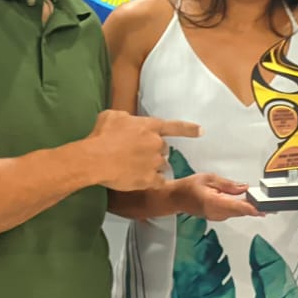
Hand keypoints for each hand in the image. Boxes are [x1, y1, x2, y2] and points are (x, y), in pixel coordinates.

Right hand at [84, 110, 201, 191]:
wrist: (95, 159)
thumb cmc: (101, 135)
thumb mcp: (113, 116)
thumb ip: (127, 119)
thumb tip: (129, 122)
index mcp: (150, 126)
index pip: (175, 126)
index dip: (189, 129)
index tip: (201, 131)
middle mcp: (156, 143)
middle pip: (164, 149)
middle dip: (154, 151)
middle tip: (137, 154)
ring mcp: (154, 162)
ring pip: (162, 166)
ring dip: (153, 167)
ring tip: (135, 168)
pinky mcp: (149, 180)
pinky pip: (158, 181)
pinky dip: (152, 181)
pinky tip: (142, 181)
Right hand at [173, 173, 259, 220]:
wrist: (175, 198)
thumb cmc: (188, 187)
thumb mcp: (209, 178)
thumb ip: (227, 184)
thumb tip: (243, 187)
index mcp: (214, 202)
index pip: (237, 207)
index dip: (252, 209)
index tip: (263, 209)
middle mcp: (216, 213)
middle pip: (240, 211)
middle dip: (255, 208)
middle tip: (270, 206)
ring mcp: (217, 216)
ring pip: (237, 213)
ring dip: (249, 209)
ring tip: (262, 204)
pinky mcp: (217, 216)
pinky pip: (232, 213)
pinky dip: (241, 209)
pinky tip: (248, 204)